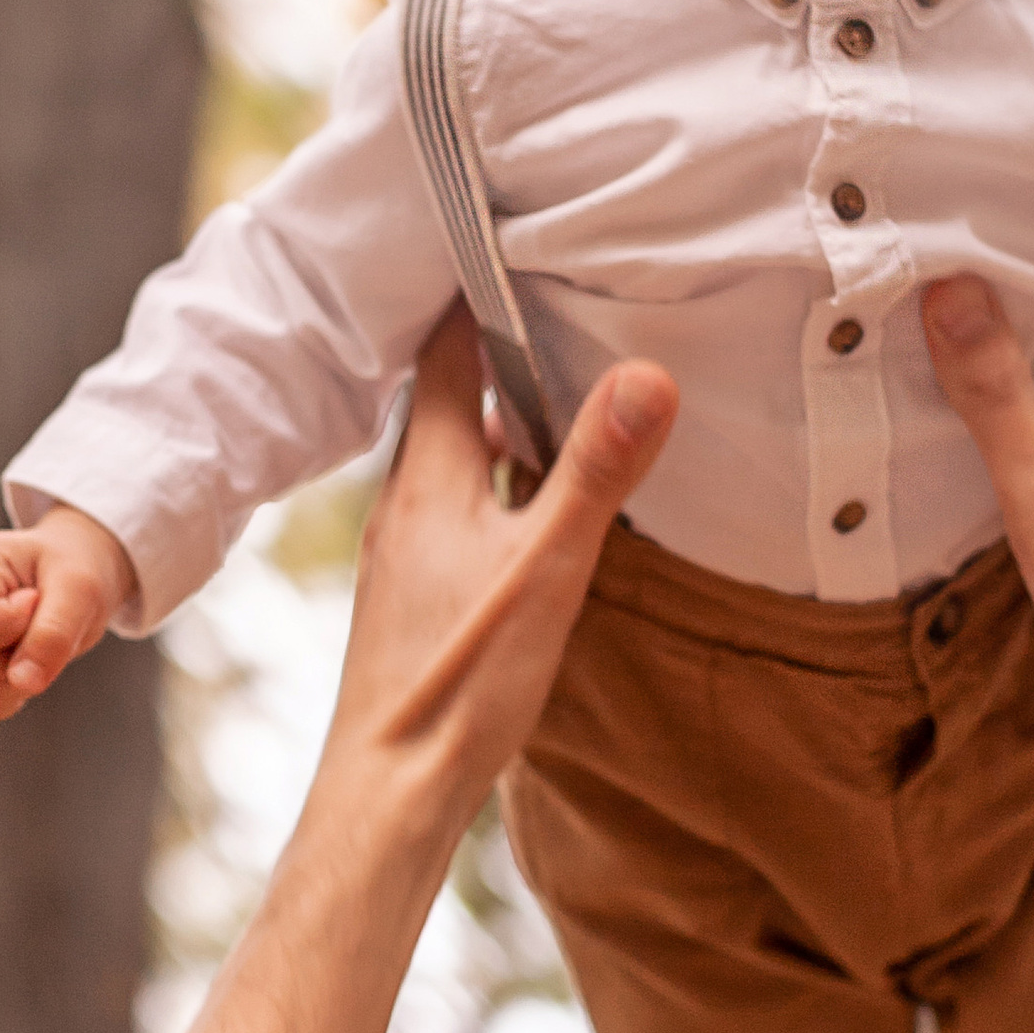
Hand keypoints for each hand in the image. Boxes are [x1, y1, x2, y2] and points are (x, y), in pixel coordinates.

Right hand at [0, 504, 135, 728]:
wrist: (59, 577)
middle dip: (24, 653)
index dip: (14, 625)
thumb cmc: (66, 571)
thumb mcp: (80, 586)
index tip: (36, 598)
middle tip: (39, 617)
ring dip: (17, 680)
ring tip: (28, 640)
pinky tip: (19, 662)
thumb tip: (23, 684)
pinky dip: (8, 697)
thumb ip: (54, 632)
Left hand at [318, 309, 676, 834]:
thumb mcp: (547, 568)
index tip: (510, 240)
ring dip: (498, 423)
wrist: (387, 792)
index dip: (475, 294)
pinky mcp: (415, 598)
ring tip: (560, 395)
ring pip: (453, 459)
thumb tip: (646, 373)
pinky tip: (534, 508)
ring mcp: (406, 553)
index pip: (443, 352)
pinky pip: (457, 509)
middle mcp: (405, 503)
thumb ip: (595, 470)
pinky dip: (494, 482)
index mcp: (428, 477)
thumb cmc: (458, 683)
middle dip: (497, 353)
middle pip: (446, 400)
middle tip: (555, 303)